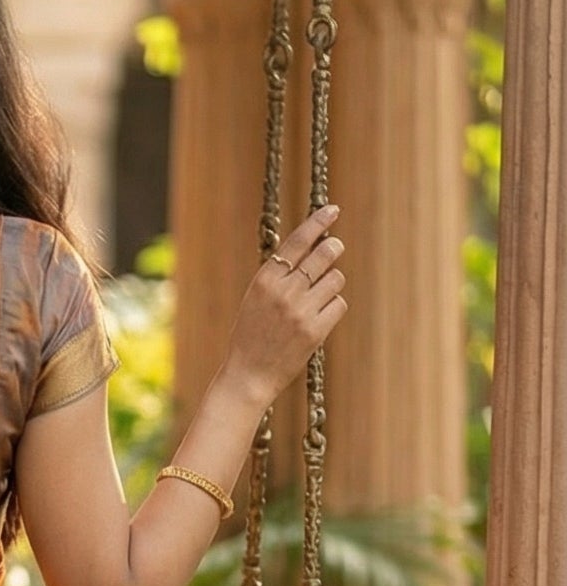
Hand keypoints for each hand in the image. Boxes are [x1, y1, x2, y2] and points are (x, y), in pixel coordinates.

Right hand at [222, 205, 346, 410]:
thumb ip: (279, 275)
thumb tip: (312, 247)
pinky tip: (320, 317)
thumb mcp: (256, 298)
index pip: (298, 242)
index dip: (318, 222)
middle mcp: (284, 292)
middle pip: (324, 255)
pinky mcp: (315, 331)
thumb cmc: (251, 335)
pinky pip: (338, 304)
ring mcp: (301, 311)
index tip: (332, 210)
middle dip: (333, 248)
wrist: (248, 375)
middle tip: (335, 246)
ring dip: (332, 283)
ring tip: (318, 296)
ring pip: (336, 279)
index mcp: (265, 280)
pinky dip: (333, 307)